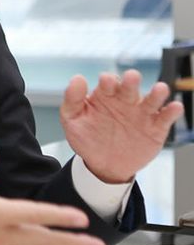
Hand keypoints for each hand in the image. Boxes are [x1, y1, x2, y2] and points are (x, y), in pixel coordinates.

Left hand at [60, 70, 183, 182]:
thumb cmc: (88, 138)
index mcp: (105, 95)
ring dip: (157, 93)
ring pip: (151, 99)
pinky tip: (173, 108)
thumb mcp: (73, 120)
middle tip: (131, 78)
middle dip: (131, 81)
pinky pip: (165, 117)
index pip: (108, 83)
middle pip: (130, 87)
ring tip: (160, 89)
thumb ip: (72, 100)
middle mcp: (125, 100)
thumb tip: (77, 78)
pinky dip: (171, 112)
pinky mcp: (155, 128)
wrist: (103, 166)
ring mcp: (141, 113)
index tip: (105, 81)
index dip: (108, 81)